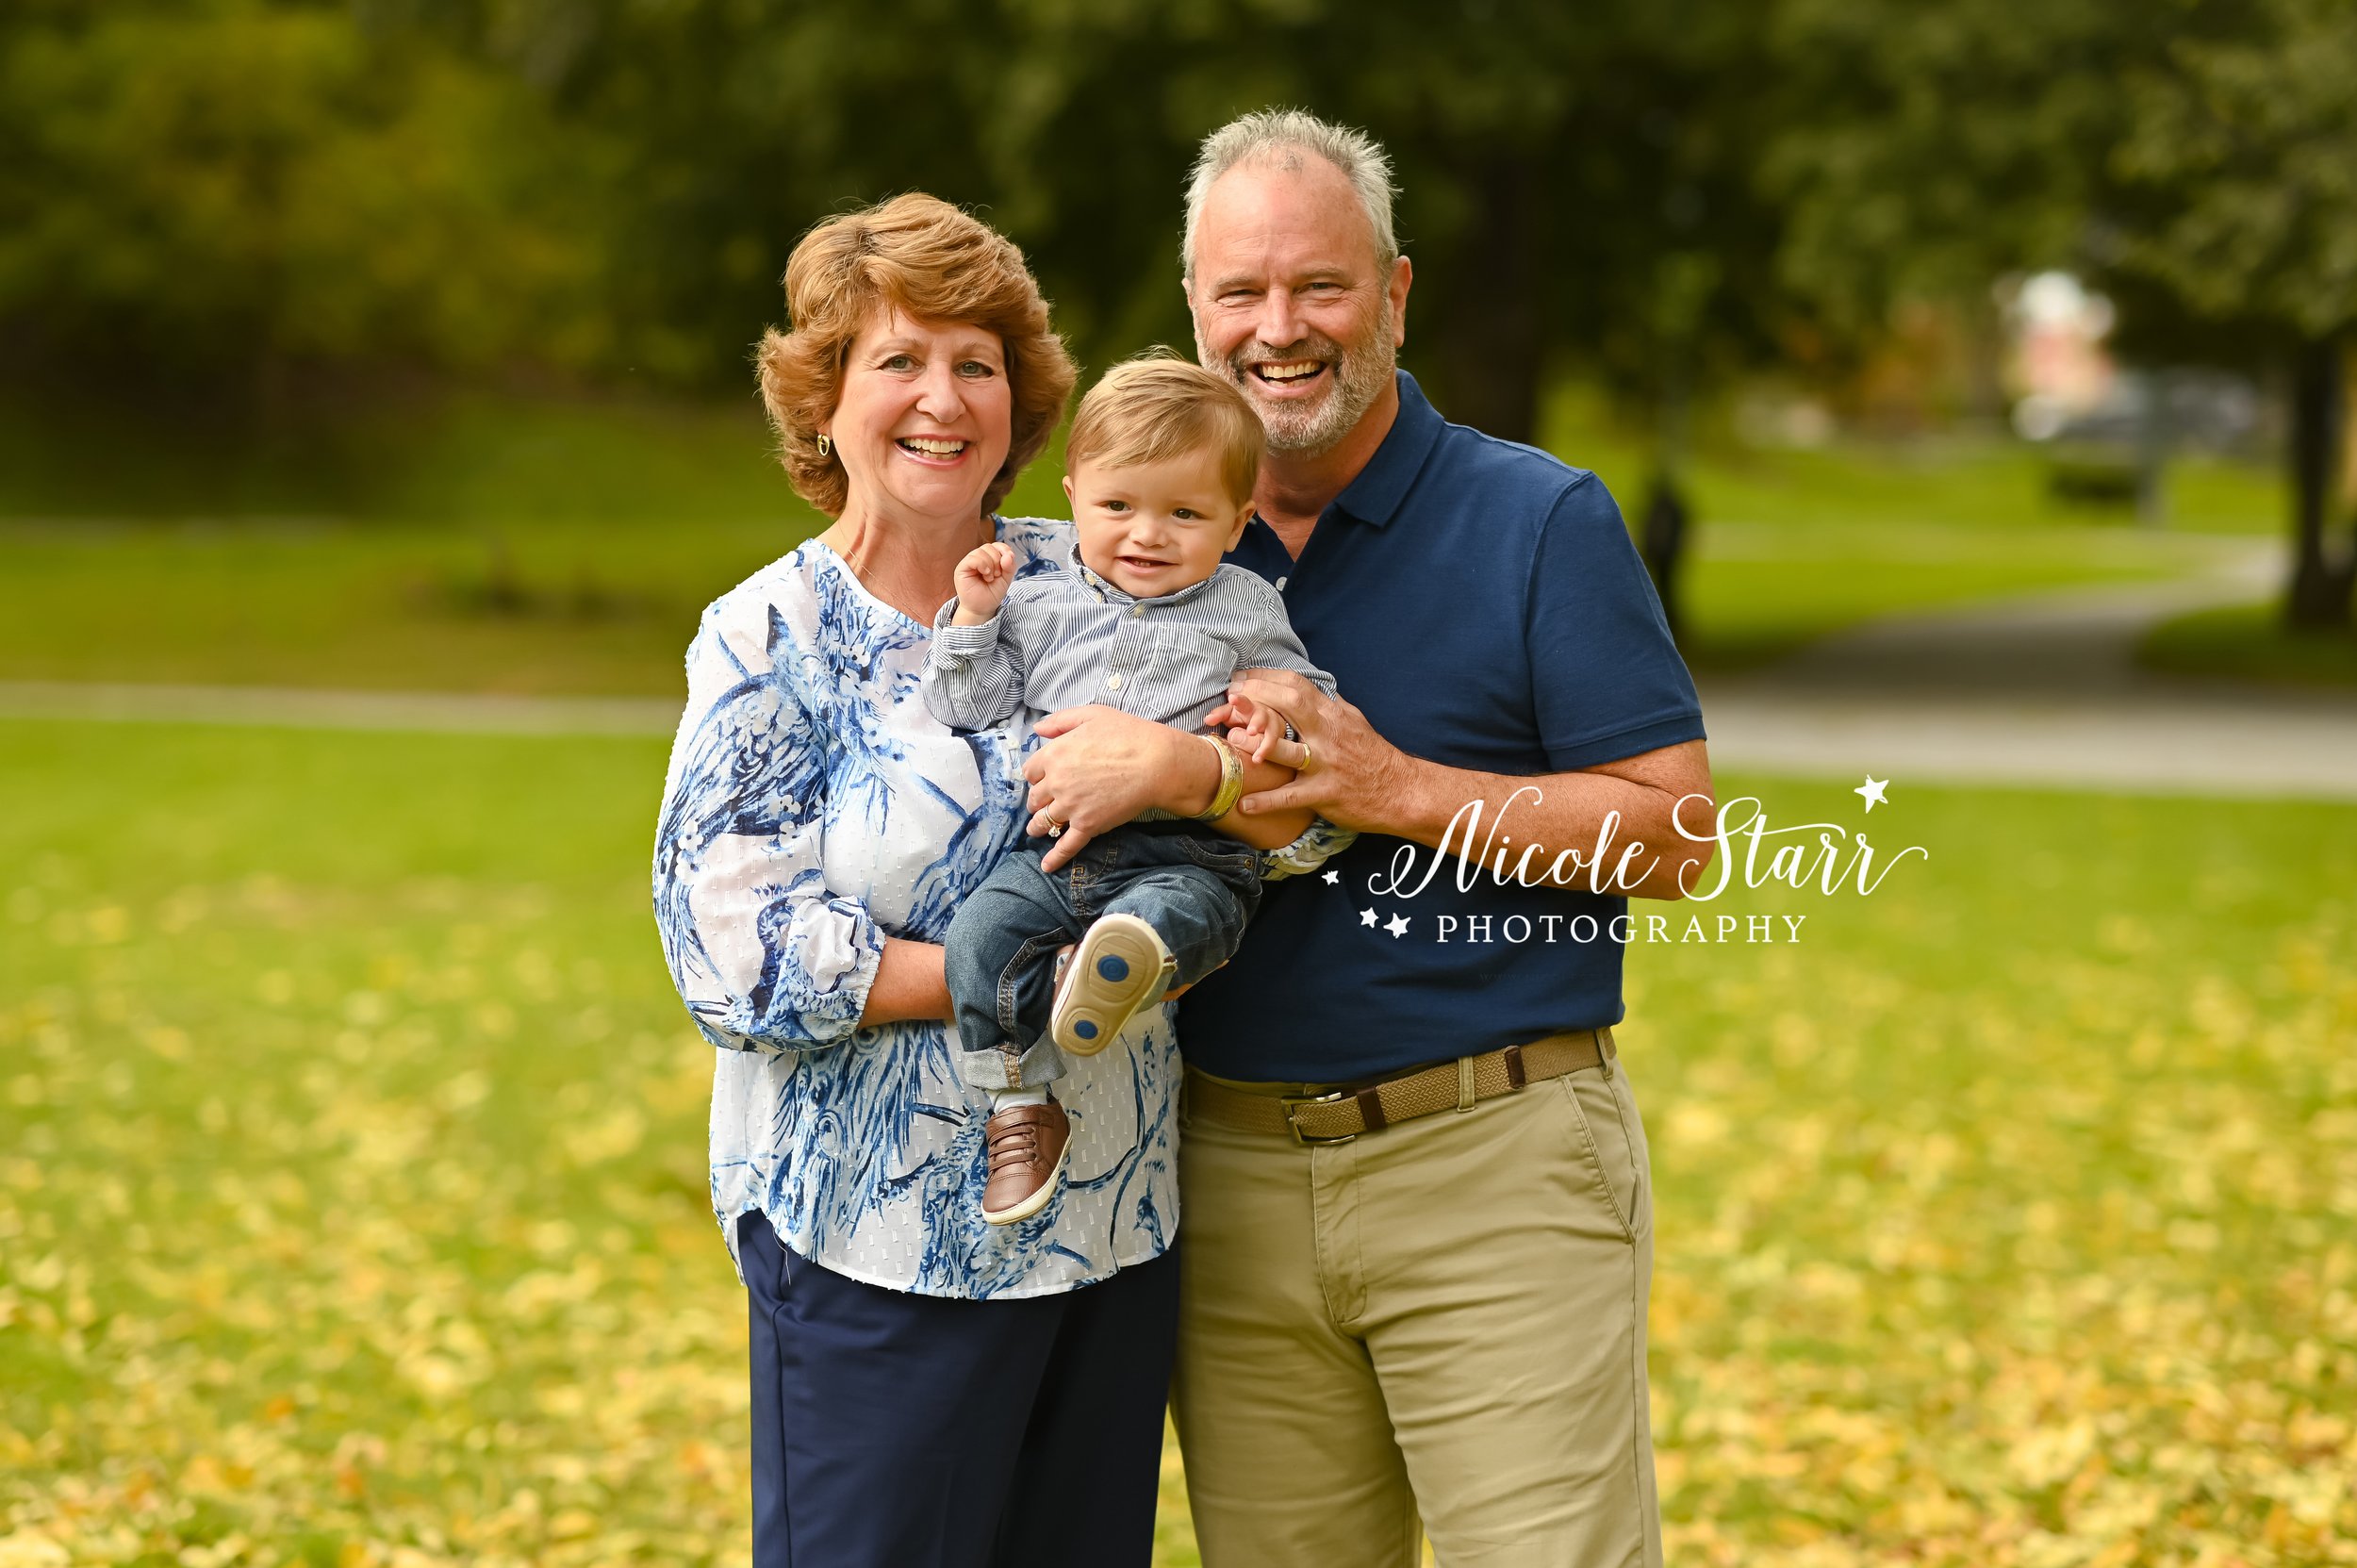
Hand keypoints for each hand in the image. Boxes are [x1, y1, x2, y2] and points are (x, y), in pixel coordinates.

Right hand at [951, 541, 1016, 624]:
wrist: (982, 609)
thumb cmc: (991, 594)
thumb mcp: (1006, 579)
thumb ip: (1009, 566)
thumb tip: (1009, 554)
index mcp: (988, 559)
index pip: (996, 545)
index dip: (1004, 549)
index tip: (1009, 559)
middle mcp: (977, 559)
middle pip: (989, 547)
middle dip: (997, 560)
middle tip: (997, 575)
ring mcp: (969, 563)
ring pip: (980, 551)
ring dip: (991, 564)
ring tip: (990, 578)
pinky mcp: (961, 568)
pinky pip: (972, 558)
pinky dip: (982, 565)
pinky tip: (986, 575)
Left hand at [1024, 707, 1215, 871]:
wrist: (1156, 761)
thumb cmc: (1128, 734)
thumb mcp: (1092, 714)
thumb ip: (1061, 721)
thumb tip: (1038, 731)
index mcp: (1054, 754)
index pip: (1031, 771)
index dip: (1037, 775)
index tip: (1043, 779)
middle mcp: (1056, 782)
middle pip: (1035, 798)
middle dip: (1037, 801)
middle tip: (1043, 803)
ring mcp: (1071, 806)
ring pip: (1044, 822)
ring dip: (1038, 826)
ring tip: (1037, 830)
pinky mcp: (1088, 825)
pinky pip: (1066, 845)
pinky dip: (1055, 858)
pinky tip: (1047, 867)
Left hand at [1211, 670, 1417, 833]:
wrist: (1402, 791)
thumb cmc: (1374, 756)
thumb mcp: (1354, 721)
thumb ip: (1328, 704)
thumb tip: (1307, 688)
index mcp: (1333, 713)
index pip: (1296, 685)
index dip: (1264, 678)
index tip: (1239, 678)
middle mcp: (1328, 734)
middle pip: (1289, 705)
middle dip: (1256, 698)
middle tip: (1228, 701)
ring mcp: (1326, 764)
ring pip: (1288, 749)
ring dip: (1255, 743)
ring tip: (1228, 738)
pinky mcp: (1325, 793)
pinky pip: (1292, 797)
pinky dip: (1267, 801)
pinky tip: (1243, 804)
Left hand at [1224, 690, 1293, 764]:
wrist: (1263, 720)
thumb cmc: (1242, 715)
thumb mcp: (1229, 713)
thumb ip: (1218, 715)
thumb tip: (1207, 720)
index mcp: (1248, 706)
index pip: (1243, 702)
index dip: (1238, 700)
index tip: (1232, 698)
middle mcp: (1262, 714)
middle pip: (1261, 717)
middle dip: (1257, 723)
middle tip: (1251, 731)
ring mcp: (1271, 726)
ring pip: (1271, 733)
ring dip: (1264, 743)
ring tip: (1256, 755)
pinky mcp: (1275, 737)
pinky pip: (1272, 745)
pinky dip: (1265, 752)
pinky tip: (1257, 760)